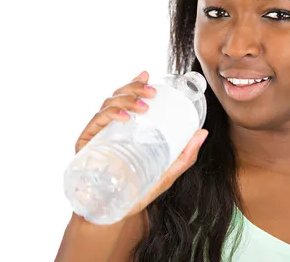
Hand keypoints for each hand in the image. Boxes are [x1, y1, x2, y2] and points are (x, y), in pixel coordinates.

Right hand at [75, 71, 208, 220]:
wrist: (112, 215)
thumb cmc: (137, 192)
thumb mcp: (166, 173)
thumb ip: (184, 156)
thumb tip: (203, 132)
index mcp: (124, 129)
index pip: (126, 99)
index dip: (134, 83)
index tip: (148, 75)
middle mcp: (108, 128)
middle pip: (116, 97)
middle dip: (133, 88)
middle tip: (151, 92)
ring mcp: (96, 135)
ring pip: (107, 105)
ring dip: (126, 100)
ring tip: (143, 106)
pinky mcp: (85, 146)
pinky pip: (96, 123)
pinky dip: (110, 115)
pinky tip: (125, 117)